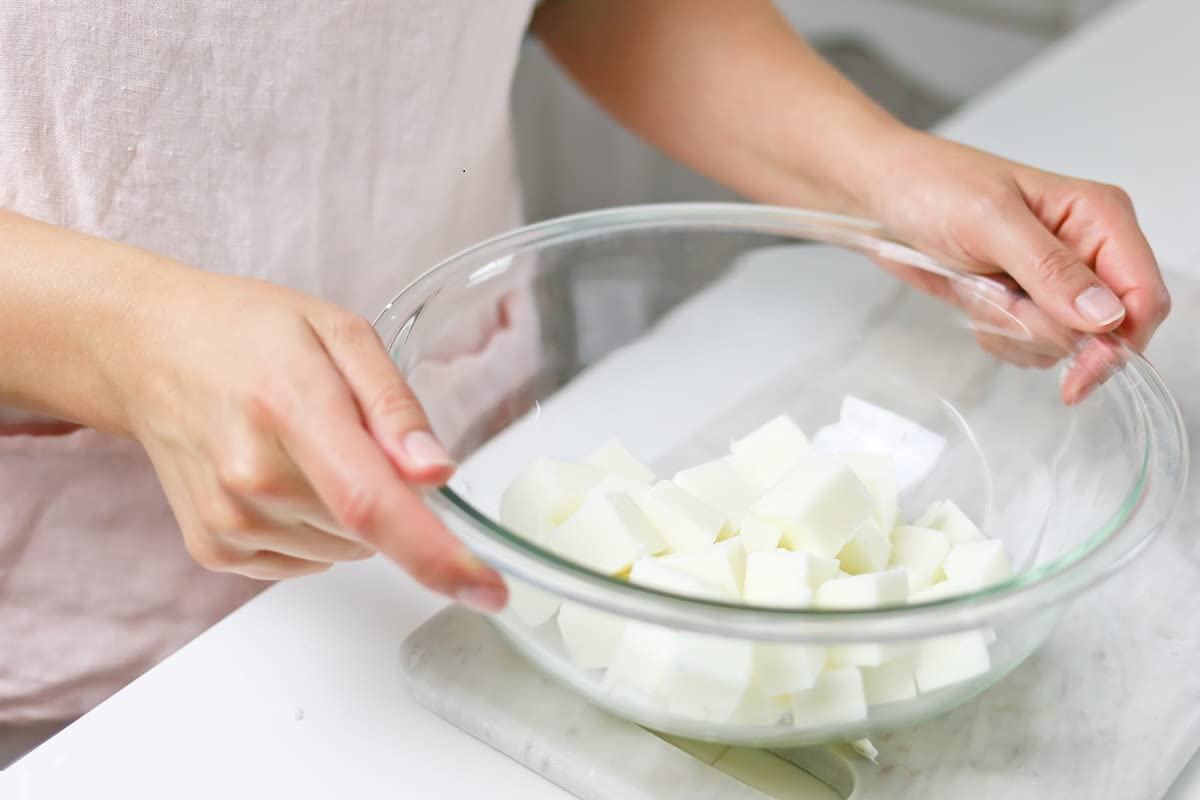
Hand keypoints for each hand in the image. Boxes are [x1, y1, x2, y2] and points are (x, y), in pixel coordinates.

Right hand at [111, 268, 507, 610]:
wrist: (151, 351)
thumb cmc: (248, 333)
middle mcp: (251, 478)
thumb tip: (436, 473)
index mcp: (292, 410)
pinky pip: (308, 560)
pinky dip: (316, 527)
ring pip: (346, 550)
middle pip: (371, 530)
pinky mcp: (215, 549)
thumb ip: (394, 407)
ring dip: (351, 512)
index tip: (489, 590)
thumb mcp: (341, 334)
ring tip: (304, 444)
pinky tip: (283, 475)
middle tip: (347, 431)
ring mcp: (228, 521)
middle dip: (391, 494)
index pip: (373, 503)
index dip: (439, 555)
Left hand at [862, 131, 1169, 403]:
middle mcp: (1088, 250)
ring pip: (1062, 346)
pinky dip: (998, 334)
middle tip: (997, 297)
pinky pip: (1029, 346)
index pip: (1144, 296)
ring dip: (1014, 331)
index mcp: (1099, 216)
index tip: (1077, 375)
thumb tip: (1105, 316)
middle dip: (1045, 331)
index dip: (1120, 343)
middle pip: (1104, 333)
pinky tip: (973, 298)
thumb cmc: (933, 187)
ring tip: (978, 287)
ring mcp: (1056, 280)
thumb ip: (1050, 269)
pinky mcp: (1025, 301)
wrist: (885, 194)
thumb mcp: (991, 222)